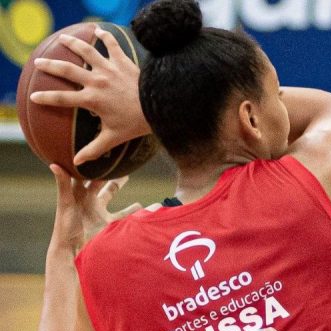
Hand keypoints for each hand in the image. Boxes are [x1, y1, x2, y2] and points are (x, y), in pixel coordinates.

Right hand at [30, 26, 150, 165]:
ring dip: (72, 43)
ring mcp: (109, 69)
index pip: (62, 99)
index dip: (45, 98)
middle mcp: (97, 82)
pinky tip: (98, 30)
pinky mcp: (123, 61)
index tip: (33, 97)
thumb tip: (77, 163)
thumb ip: (94, 148)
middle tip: (39, 63)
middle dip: (50, 66)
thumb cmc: (137, 124)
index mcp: (92, 100)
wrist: (160, 106)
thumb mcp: (113, 138)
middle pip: (67, 70)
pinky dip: (105, 36)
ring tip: (63, 38)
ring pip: (86, 51)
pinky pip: (112, 45)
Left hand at [50, 164, 141, 252]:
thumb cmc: (66, 227)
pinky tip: (145, 206)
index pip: (83, 174)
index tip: (95, 149)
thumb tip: (54, 164)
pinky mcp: (110, 224)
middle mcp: (89, 201)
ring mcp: (100, 212)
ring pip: (111, 195)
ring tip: (128, 175)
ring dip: (118, 186)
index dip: (87, 163)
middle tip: (112, 156)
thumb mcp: (65, 203)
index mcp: (77, 194)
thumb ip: (63, 184)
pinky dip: (135, 211)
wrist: (74, 252)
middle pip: (98, 181)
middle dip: (104, 169)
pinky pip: (124, 215)